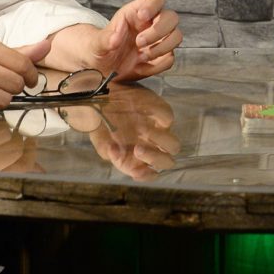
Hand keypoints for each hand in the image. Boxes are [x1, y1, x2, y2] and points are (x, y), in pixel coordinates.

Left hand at [50, 0, 182, 82]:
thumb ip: (105, 39)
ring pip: (176, 36)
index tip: (142, 17)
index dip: (153, 5)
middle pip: (171, 17)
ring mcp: (158, 41)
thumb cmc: (99, 49)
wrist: (101, 68)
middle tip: (139, 43)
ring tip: (141, 56)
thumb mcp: (96, 44)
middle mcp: (150, 24)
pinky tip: (142, 65)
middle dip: (158, 31)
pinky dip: (158, 64)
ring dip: (161, 48)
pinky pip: (170, 58)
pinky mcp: (160, 57)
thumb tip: (115, 37)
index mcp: (136, 13)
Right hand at [61, 85, 179, 179]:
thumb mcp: (101, 142)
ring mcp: (158, 130)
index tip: (136, 171)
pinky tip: (144, 113)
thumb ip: (110, 153)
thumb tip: (116, 154)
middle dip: (154, 158)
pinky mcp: (160, 111)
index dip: (146, 175)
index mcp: (136, 158)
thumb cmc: (101, 124)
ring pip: (173, 144)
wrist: (101, 98)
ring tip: (141, 130)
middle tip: (137, 149)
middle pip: (166, 161)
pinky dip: (160, 118)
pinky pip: (168, 117)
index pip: (149, 173)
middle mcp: (150, 146)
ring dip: (160, 141)